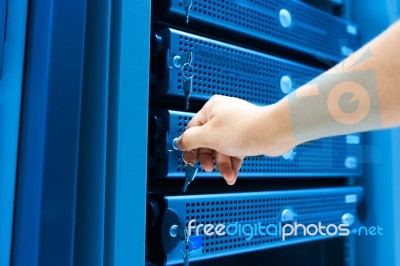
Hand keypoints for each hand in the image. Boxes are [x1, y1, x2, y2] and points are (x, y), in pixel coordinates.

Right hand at [176, 95, 295, 184]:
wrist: (273, 133)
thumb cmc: (244, 129)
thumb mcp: (209, 136)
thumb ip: (191, 140)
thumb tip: (180, 143)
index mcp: (211, 109)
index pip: (193, 129)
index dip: (190, 145)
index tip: (188, 159)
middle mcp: (222, 116)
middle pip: (207, 141)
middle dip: (209, 158)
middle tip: (208, 167)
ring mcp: (235, 127)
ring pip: (221, 149)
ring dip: (223, 165)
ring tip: (227, 175)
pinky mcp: (245, 136)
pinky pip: (233, 152)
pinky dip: (232, 164)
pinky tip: (232, 175)